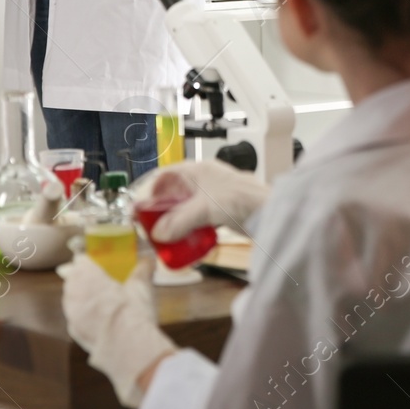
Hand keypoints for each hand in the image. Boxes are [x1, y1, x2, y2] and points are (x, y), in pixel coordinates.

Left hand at [58, 256, 175, 407]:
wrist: (127, 348)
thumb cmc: (132, 312)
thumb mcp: (142, 286)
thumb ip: (143, 269)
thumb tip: (147, 261)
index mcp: (87, 275)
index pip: (81, 260)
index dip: (90, 261)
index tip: (98, 263)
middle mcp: (73, 292)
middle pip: (73, 279)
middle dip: (84, 279)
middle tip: (100, 282)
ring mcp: (71, 314)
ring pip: (72, 300)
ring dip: (82, 299)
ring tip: (100, 302)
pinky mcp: (74, 332)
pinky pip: (76, 319)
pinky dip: (85, 318)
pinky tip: (99, 321)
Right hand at [133, 159, 269, 241]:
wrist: (271, 211)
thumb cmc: (242, 200)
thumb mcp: (205, 209)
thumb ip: (179, 222)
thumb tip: (158, 234)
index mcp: (197, 170)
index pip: (165, 175)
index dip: (149, 190)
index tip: (138, 207)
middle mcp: (204, 179)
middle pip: (174, 192)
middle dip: (160, 209)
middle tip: (149, 225)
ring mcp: (213, 194)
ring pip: (186, 206)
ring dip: (174, 220)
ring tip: (163, 235)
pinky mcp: (222, 209)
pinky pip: (198, 217)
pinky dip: (189, 226)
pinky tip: (185, 238)